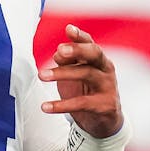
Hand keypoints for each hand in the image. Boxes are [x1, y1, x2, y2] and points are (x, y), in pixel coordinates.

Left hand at [39, 24, 122, 138]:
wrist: (103, 121)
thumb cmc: (87, 91)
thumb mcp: (76, 73)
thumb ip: (68, 60)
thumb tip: (58, 52)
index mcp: (98, 59)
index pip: (90, 43)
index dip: (80, 36)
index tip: (69, 29)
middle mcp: (105, 69)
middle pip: (94, 54)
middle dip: (77, 50)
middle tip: (58, 51)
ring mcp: (108, 86)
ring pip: (86, 74)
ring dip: (62, 73)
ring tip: (41, 75)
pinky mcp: (105, 105)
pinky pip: (82, 103)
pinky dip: (62, 105)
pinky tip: (45, 107)